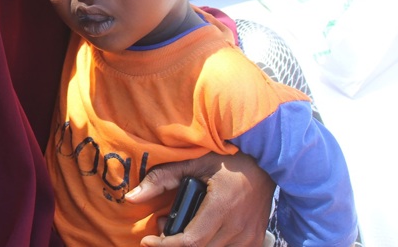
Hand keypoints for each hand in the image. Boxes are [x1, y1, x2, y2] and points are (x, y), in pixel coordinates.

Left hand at [125, 152, 273, 246]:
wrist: (265, 164)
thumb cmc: (228, 160)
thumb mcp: (194, 162)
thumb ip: (161, 178)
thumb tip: (132, 197)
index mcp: (223, 207)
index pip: (191, 241)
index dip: (166, 245)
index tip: (148, 241)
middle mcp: (238, 227)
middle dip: (175, 243)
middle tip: (163, 225)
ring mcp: (249, 236)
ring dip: (192, 246)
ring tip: (180, 226)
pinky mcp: (255, 240)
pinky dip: (209, 245)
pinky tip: (201, 232)